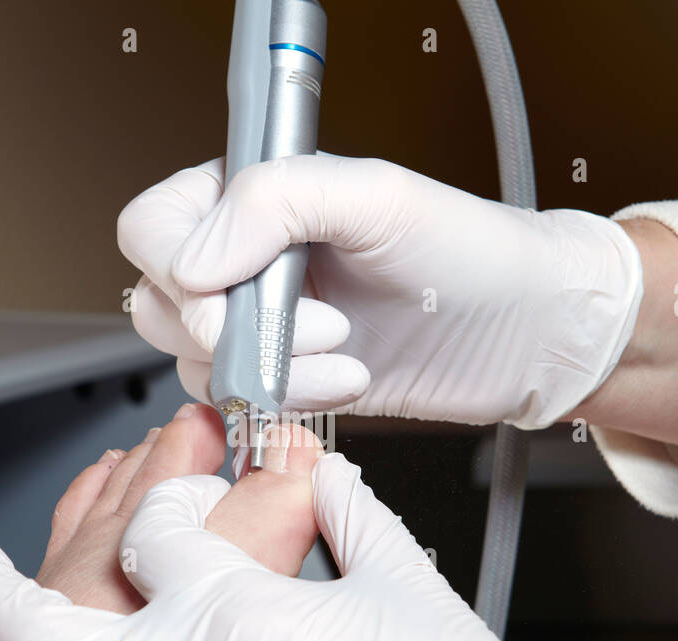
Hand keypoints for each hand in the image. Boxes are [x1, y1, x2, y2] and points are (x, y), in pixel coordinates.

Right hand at [117, 154, 643, 428]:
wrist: (524, 331)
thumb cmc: (469, 252)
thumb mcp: (378, 197)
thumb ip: (276, 201)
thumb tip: (194, 257)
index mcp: (252, 197)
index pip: (152, 227)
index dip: (176, 264)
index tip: (234, 285)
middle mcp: (247, 259)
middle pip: (160, 304)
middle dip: (232, 328)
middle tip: (310, 322)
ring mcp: (264, 323)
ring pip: (195, 363)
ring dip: (271, 368)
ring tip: (343, 348)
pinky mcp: (288, 379)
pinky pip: (243, 405)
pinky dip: (292, 400)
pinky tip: (351, 379)